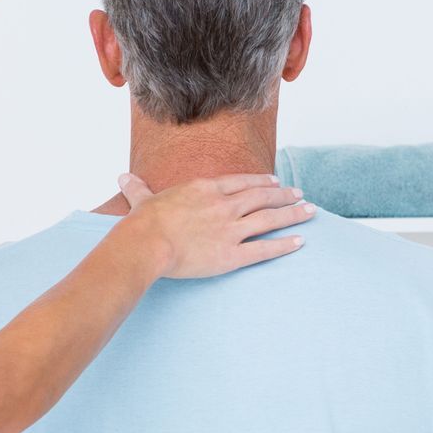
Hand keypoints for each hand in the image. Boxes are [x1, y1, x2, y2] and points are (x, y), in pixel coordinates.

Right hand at [117, 173, 309, 278]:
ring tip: (310, 211)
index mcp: (205, 189)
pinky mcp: (231, 255)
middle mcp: (223, 206)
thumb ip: (139, 188)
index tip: (275, 181)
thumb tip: (122, 178)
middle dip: (284, 195)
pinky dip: (283, 245)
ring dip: (292, 214)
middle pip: (262, 197)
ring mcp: (230, 230)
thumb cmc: (143, 223)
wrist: (146, 243)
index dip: (261, 181)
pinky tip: (299, 241)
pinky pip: (263, 249)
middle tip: (300, 194)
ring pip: (269, 219)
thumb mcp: (143, 200)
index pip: (241, 182)